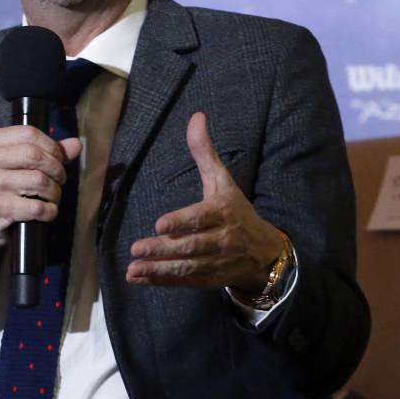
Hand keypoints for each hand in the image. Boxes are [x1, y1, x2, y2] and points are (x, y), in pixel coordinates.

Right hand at [0, 126, 82, 271]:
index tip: (57, 159)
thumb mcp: (13, 165)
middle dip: (56, 169)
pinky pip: (38, 206)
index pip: (29, 133)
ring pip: (40, 180)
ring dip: (55, 192)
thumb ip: (44, 152)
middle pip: (35, 155)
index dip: (51, 146)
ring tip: (52, 197)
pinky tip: (47, 211)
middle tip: (59, 179)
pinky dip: (50, 211)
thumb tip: (76, 144)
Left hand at [126, 112, 284, 291]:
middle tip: (137, 248)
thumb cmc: (237, 211)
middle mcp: (221, 239)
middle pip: (190, 246)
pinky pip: (184, 281)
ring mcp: (215, 262)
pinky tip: (139, 278)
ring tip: (134, 268)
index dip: (180, 222)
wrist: (265, 253)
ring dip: (158, 269)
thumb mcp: (223, 181)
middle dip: (163, 249)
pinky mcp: (209, 280)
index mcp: (223, 213)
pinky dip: (161, 281)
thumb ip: (205, 153)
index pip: (200, 218)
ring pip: (185, 267)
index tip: (159, 224)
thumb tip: (196, 116)